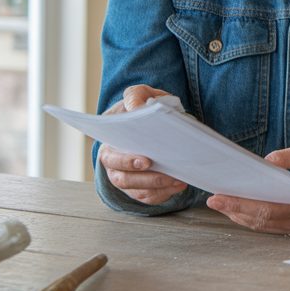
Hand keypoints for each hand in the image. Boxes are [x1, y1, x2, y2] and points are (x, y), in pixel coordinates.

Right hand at [97, 84, 187, 204]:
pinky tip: (179, 185)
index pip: (112, 157)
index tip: (147, 161)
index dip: (127, 162)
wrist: (152, 117)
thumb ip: (137, 96)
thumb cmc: (143, 105)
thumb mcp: (140, 94)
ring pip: (137, 190)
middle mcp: (113, 163)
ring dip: (158, 187)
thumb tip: (136, 108)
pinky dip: (163, 194)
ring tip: (179, 180)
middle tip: (168, 174)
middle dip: (145, 178)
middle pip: (122, 179)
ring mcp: (126, 177)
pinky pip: (148, 197)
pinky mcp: (139, 187)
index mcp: (110, 142)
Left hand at [206, 146, 289, 235]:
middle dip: (234, 209)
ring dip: (240, 216)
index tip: (220, 196)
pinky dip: (252, 221)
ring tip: (222, 204)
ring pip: (264, 226)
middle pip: (262, 219)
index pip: (268, 205)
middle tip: (213, 200)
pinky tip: (238, 211)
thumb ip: (289, 156)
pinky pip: (271, 228)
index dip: (241, 203)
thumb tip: (267, 161)